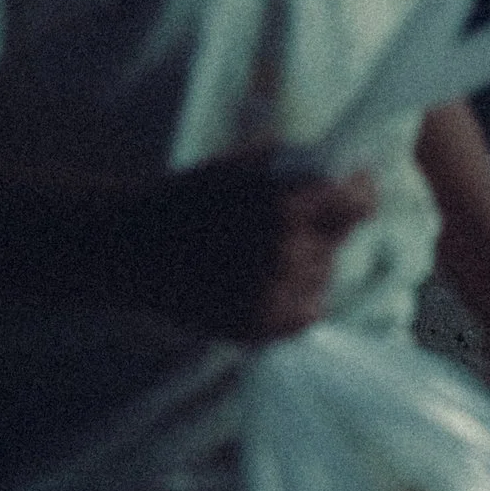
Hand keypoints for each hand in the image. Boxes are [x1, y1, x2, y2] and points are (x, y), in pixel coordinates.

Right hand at [122, 152, 376, 341]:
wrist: (131, 247)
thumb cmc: (193, 196)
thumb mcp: (251, 164)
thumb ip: (307, 167)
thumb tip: (358, 173)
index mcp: (286, 203)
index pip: (359, 203)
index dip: (356, 196)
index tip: (348, 194)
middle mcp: (284, 249)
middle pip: (338, 242)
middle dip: (321, 231)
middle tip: (284, 226)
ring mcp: (270, 292)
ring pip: (323, 277)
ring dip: (307, 265)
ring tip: (263, 256)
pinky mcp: (256, 326)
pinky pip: (305, 314)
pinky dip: (294, 300)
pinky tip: (265, 283)